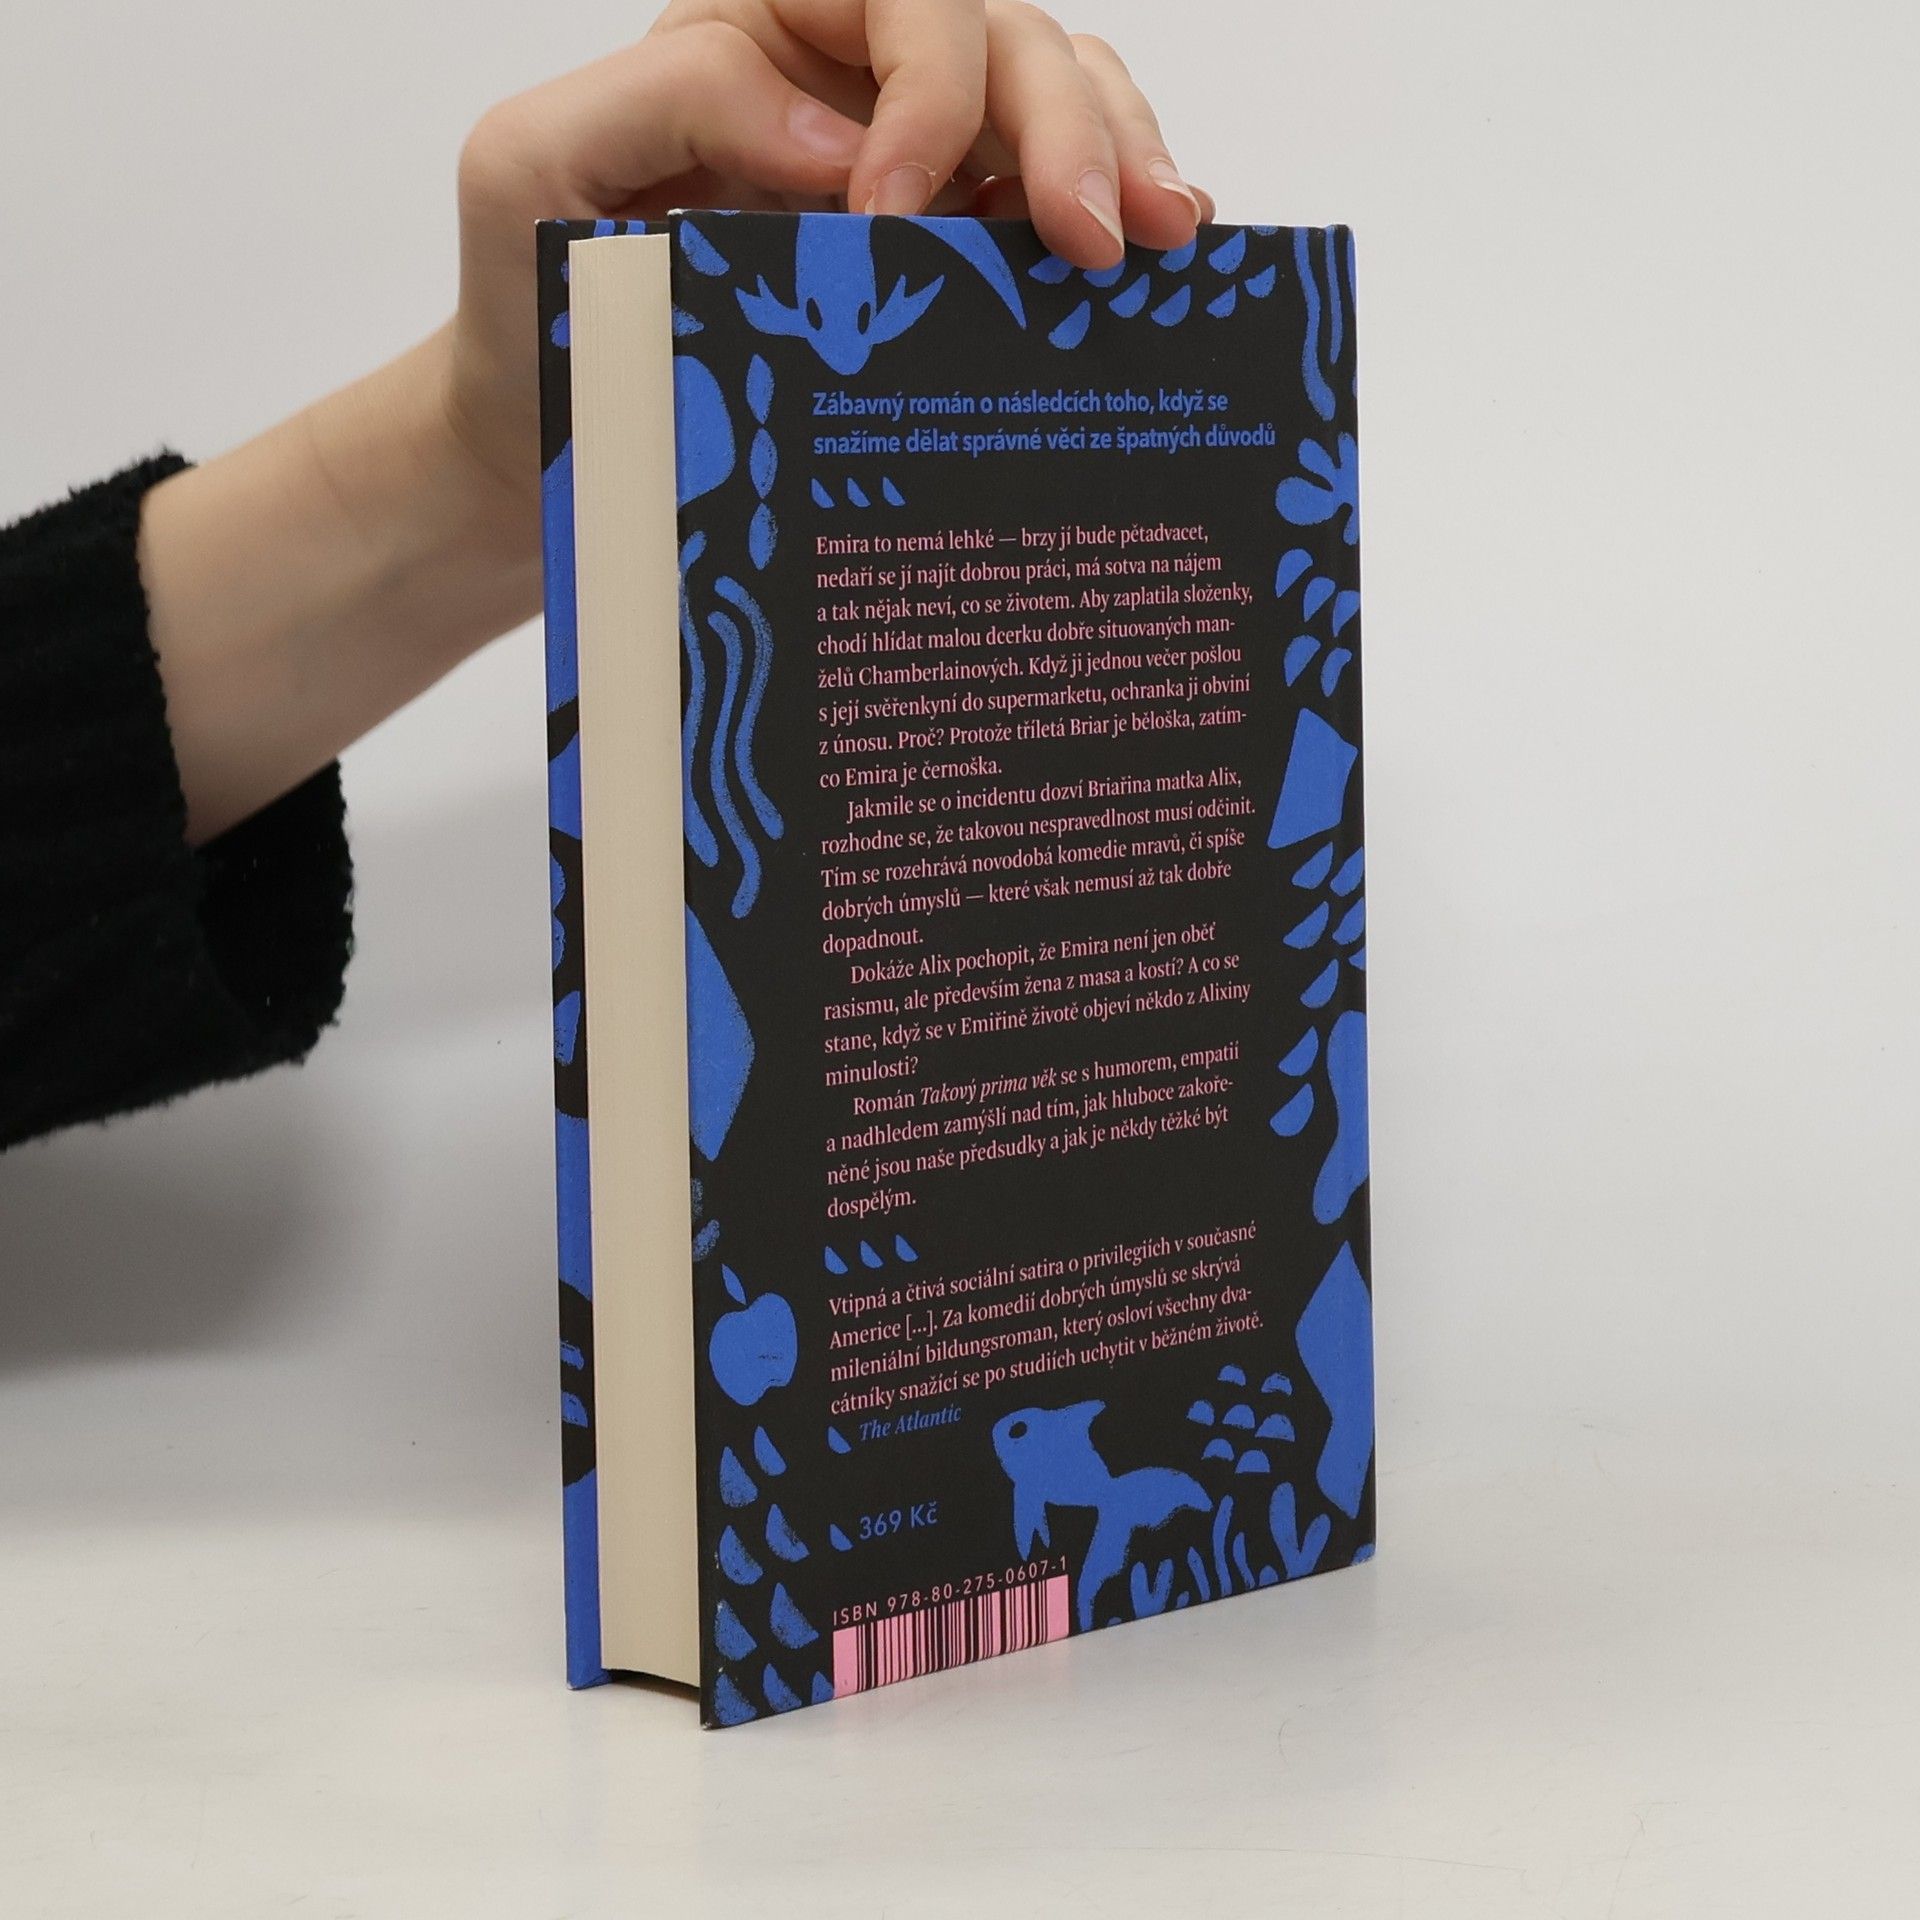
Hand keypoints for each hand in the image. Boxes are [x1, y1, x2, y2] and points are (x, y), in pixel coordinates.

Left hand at [445, 1, 1213, 514]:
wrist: (556, 439)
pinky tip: (1160, 266)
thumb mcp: (539, 170)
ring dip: (1120, 160)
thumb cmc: (532, 302)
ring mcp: (919, 165)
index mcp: (755, 33)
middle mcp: (849, 80)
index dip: (929, 84)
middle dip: (1064, 128)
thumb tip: (844, 139)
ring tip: (1163, 244)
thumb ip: (674, 100)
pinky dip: (1119, 212)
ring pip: (1060, 100)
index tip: (897, 213)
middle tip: (1095, 239)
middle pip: (1003, 41)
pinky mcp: (953, 253)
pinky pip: (1056, 201)